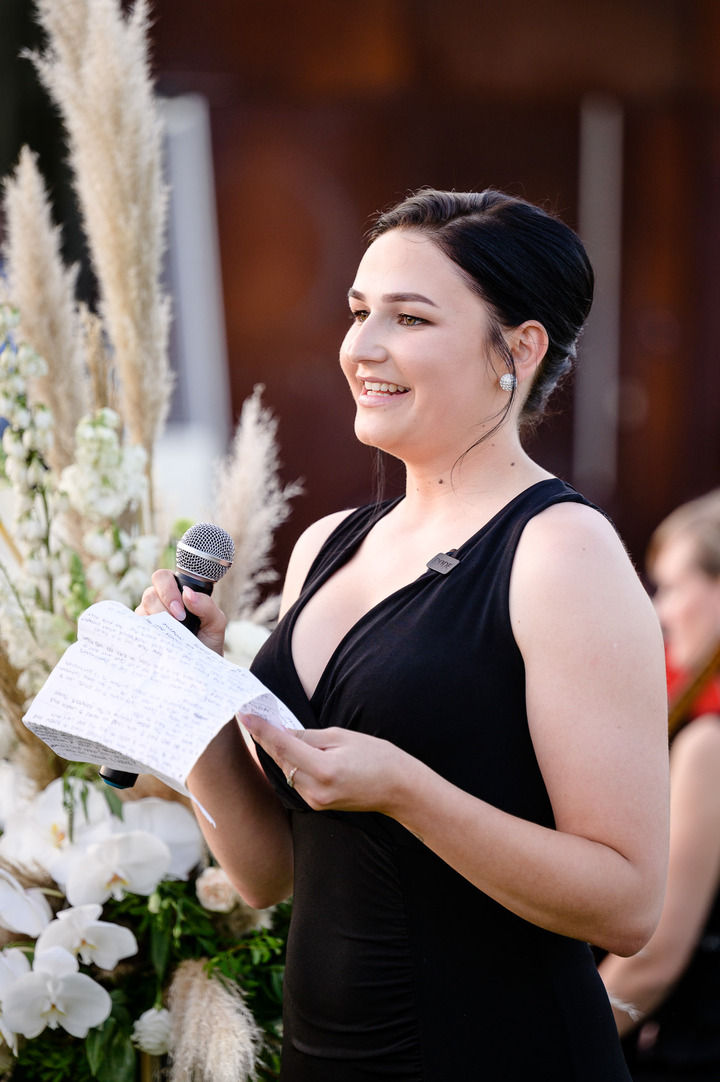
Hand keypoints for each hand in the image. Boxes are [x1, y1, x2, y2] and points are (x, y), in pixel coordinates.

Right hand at [136, 569, 226, 654]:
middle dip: (163, 606)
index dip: (167, 590)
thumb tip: (188, 594)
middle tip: (178, 621)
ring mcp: (148, 619)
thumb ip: (206, 605)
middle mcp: (159, 603)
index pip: (162, 578)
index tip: (180, 610)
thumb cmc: (208, 642)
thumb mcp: (216, 623)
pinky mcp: (141, 635)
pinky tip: (159, 642)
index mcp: (176, 593)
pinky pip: (136, 629)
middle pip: (149, 593)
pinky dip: (147, 634)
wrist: (201, 669)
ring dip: (157, 621)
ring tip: (172, 636)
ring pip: (141, 610)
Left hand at [241, 714, 409, 814]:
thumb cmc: (377, 756)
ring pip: (285, 771)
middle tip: (254, 718)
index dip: (261, 730)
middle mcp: (315, 790)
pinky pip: (294, 781)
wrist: (398, 789)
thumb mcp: (342, 737)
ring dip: (278, 752)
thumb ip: (308, 737)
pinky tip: (290, 752)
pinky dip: (290, 765)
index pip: (283, 746)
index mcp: (324, 769)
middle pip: (280, 760)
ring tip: (270, 731)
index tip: (245, 716)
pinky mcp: (316, 806)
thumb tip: (283, 732)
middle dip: (267, 739)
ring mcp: (315, 801)